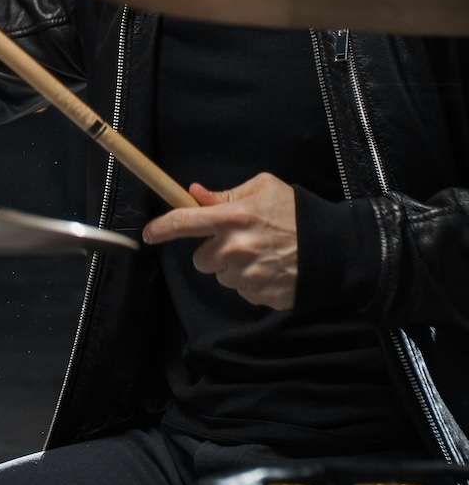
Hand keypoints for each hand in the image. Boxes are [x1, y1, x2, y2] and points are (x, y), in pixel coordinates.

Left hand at [142, 174, 298, 310]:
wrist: (336, 247)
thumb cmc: (297, 213)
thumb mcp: (263, 188)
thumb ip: (226, 195)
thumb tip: (196, 194)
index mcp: (232, 218)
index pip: (183, 223)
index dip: (161, 228)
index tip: (149, 234)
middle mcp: (235, 248)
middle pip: (201, 259)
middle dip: (214, 251)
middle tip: (240, 241)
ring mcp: (248, 275)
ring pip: (221, 276)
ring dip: (234, 267)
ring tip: (262, 254)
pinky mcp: (260, 295)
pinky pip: (242, 291)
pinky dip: (252, 282)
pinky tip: (271, 268)